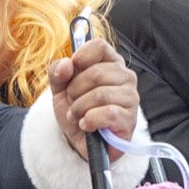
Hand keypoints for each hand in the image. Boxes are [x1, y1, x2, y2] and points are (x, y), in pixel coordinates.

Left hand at [50, 39, 138, 155]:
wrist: (81, 142)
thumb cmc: (77, 111)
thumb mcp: (60, 89)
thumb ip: (58, 72)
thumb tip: (65, 64)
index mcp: (110, 63)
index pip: (99, 46)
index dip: (80, 58)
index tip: (70, 73)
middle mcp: (125, 77)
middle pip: (96, 73)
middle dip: (75, 90)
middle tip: (73, 103)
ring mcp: (130, 98)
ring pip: (101, 94)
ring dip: (80, 108)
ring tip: (77, 116)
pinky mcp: (129, 119)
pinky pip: (108, 113)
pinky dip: (90, 120)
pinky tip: (86, 125)